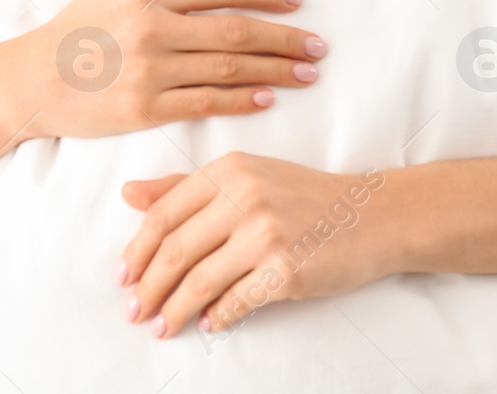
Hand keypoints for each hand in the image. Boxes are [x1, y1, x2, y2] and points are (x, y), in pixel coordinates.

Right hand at [19, 0, 326, 139]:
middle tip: (318, 46)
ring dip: (275, 71)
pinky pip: (205, 103)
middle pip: (236, 32)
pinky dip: (241, 100)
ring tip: (306, 74)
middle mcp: (154, 30)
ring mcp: (151, 71)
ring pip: (228, 69)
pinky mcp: (145, 109)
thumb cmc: (74, 30)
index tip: (297, 2)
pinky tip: (268, 98)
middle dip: (285, 38)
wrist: (30, 82)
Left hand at [117, 152, 392, 338]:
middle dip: (148, 288)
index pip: (163, 215)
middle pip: (174, 252)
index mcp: (229, 171)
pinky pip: (235, 302)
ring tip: (162, 326)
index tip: (124, 277)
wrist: (372, 215)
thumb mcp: (245, 176)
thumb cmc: (304, 196)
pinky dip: (216, 318)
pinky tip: (208, 324)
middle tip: (135, 311)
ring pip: (199, 283)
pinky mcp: (286, 271)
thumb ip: (185, 187)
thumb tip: (129, 194)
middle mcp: (245, 198)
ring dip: (174, 311)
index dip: (136, 251)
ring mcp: (266, 235)